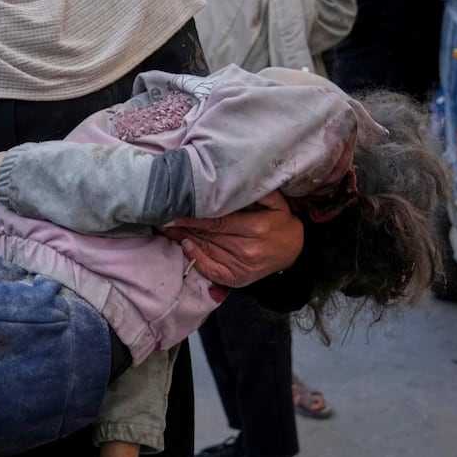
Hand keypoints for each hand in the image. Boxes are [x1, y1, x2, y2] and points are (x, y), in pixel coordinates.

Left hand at [161, 191, 304, 299]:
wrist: (294, 252)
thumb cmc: (280, 223)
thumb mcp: (277, 202)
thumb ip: (259, 191)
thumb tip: (238, 179)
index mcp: (256, 228)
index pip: (216, 221)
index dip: (192, 216)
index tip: (173, 209)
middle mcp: (248, 249)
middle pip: (208, 235)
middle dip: (183, 226)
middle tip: (162, 217)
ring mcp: (242, 266)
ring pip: (207, 250)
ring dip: (184, 239)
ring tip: (167, 228)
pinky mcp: (238, 278)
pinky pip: (212, 269)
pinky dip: (196, 259)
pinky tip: (185, 246)